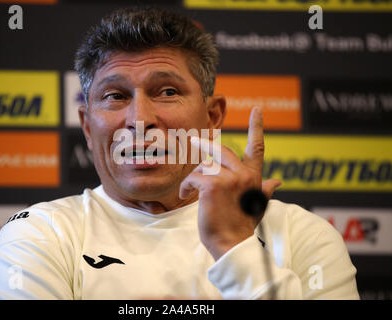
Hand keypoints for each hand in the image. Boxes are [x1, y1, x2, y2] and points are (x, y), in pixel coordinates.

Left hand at [179, 107, 281, 259]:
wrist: (233, 245)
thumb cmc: (242, 226)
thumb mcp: (257, 206)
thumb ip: (265, 190)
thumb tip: (277, 182)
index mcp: (254, 178)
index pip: (257, 148)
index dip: (256, 127)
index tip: (257, 110)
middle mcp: (243, 175)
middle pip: (221, 150)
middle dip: (206, 147)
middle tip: (195, 142)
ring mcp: (228, 179)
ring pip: (204, 166)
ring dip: (195, 178)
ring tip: (194, 193)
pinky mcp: (212, 185)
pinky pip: (193, 176)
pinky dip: (187, 186)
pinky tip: (187, 195)